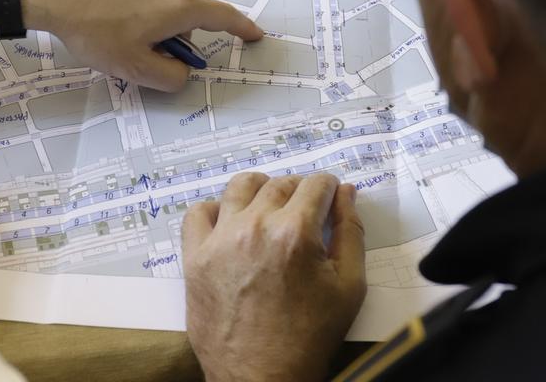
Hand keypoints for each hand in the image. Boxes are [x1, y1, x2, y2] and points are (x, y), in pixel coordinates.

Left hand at [24, 0, 263, 91]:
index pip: (223, 17)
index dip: (241, 29)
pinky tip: (104, 14)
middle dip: (172, 38)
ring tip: (114, 33)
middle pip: (185, 16)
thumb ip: (170, 77)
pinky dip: (132, 5)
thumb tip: (181, 71)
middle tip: (140, 55)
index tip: (254, 34)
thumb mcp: (134, 68)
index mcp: (180, 6)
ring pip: (162, 3)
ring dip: (150, 21)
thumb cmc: (93, 28)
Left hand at [183, 172, 365, 381]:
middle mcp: (255, 228)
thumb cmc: (308, 339)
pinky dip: (216, 210)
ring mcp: (220, 241)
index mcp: (295, 233)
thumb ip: (350, 232)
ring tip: (270, 208)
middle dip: (299, 191)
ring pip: (240, 187)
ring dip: (260, 189)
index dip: (329, 188)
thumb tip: (346, 194)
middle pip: (280, 183)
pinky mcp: (195, 258)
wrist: (261, 378)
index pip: (316, 184)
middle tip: (305, 211)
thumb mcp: (349, 287)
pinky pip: (198, 213)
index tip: (329, 198)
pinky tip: (231, 223)